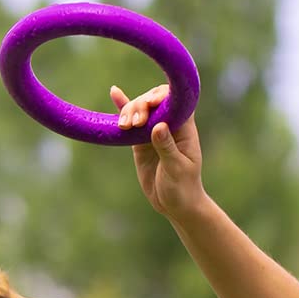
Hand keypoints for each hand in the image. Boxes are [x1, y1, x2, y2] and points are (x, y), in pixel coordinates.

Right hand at [110, 83, 204, 218]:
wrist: (175, 204)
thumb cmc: (183, 187)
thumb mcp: (176, 169)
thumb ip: (167, 148)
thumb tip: (159, 126)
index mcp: (184, 128)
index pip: (174, 100)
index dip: (161, 96)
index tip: (150, 104)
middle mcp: (169, 124)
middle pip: (153, 101)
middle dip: (141, 106)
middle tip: (135, 124)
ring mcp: (153, 130)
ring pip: (139, 110)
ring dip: (129, 111)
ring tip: (124, 126)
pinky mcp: (140, 140)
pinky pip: (131, 121)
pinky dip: (123, 108)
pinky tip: (114, 92)